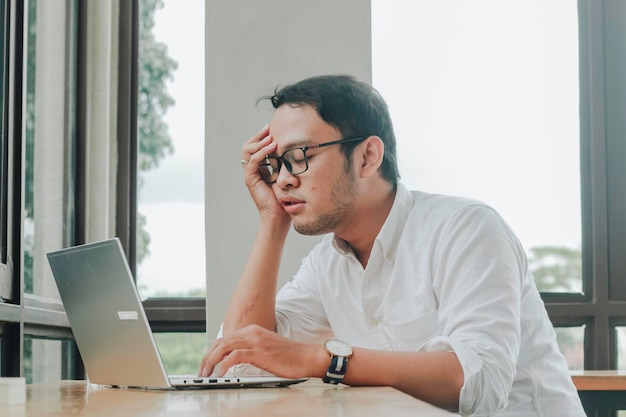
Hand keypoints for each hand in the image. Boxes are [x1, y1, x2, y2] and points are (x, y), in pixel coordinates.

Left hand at [198, 324, 325, 378]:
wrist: (306, 357)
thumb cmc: (289, 356)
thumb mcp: (265, 349)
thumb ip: (250, 350)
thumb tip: (234, 361)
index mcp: (252, 331)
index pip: (224, 339)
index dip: (211, 352)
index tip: (205, 364)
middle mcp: (252, 333)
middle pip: (220, 342)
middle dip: (207, 357)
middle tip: (201, 372)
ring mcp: (255, 341)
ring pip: (224, 347)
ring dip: (211, 361)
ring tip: (206, 374)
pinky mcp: (260, 351)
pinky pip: (235, 355)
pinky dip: (225, 364)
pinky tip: (221, 373)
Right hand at [241, 125, 289, 222]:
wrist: (280, 215)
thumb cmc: (286, 197)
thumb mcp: (287, 174)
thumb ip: (286, 162)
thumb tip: (296, 147)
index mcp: (260, 167)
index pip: (255, 146)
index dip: (263, 136)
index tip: (274, 127)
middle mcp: (252, 169)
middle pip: (248, 145)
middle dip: (259, 135)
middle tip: (270, 127)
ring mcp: (250, 174)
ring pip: (247, 151)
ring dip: (259, 141)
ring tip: (272, 137)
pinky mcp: (251, 179)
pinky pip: (253, 161)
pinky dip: (262, 152)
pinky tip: (273, 147)